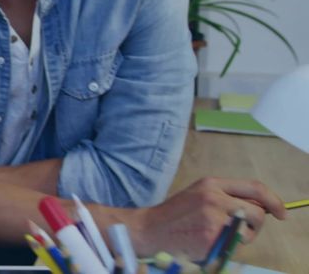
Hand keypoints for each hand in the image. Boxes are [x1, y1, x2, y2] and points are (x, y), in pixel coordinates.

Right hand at [129, 177, 286, 259]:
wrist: (149, 229)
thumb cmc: (176, 214)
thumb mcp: (199, 194)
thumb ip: (226, 196)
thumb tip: (258, 205)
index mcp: (211, 184)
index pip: (254, 187)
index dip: (273, 200)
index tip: (281, 212)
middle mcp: (214, 198)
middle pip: (258, 211)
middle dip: (257, 224)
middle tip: (246, 230)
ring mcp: (213, 218)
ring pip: (249, 231)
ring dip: (242, 237)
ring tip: (220, 236)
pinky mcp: (211, 237)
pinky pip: (234, 245)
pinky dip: (227, 247)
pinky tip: (209, 243)